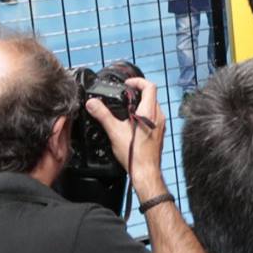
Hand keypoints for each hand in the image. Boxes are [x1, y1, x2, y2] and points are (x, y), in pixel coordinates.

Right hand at [88, 78, 166, 194]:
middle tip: (124, 95)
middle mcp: (158, 117)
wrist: (145, 171)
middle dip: (137, 92)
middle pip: (151, 95)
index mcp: (149, 113)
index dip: (138, 81)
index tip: (127, 84)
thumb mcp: (114, 132)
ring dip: (141, 103)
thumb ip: (103, 115)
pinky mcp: (159, 132)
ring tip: (126, 109)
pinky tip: (132, 123)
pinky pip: (153, 117)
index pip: (149, 86)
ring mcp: (160, 125)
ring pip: (153, 106)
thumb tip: (92, 104)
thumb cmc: (135, 155)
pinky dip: (143, 114)